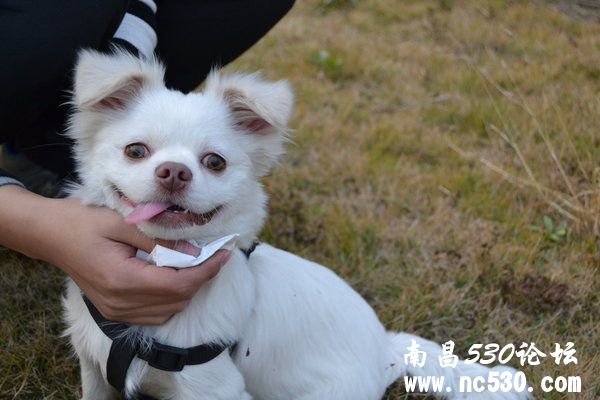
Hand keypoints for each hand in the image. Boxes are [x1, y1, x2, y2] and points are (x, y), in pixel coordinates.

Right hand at [0, 185, 230, 324]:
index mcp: (122, 280)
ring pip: (169, 309)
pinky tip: (175, 276)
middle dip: (201, 277)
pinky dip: (172, 298)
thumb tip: (193, 248)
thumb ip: (159, 237)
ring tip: (198, 262)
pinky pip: (155, 313)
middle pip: (177, 299)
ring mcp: (117, 311)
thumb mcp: (123, 222)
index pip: (178, 285)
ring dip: (188, 288)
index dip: (206, 270)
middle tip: (215, 254)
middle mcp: (121, 303)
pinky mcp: (115, 311)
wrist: (52, 236)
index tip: (224, 253)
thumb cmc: (84, 223)